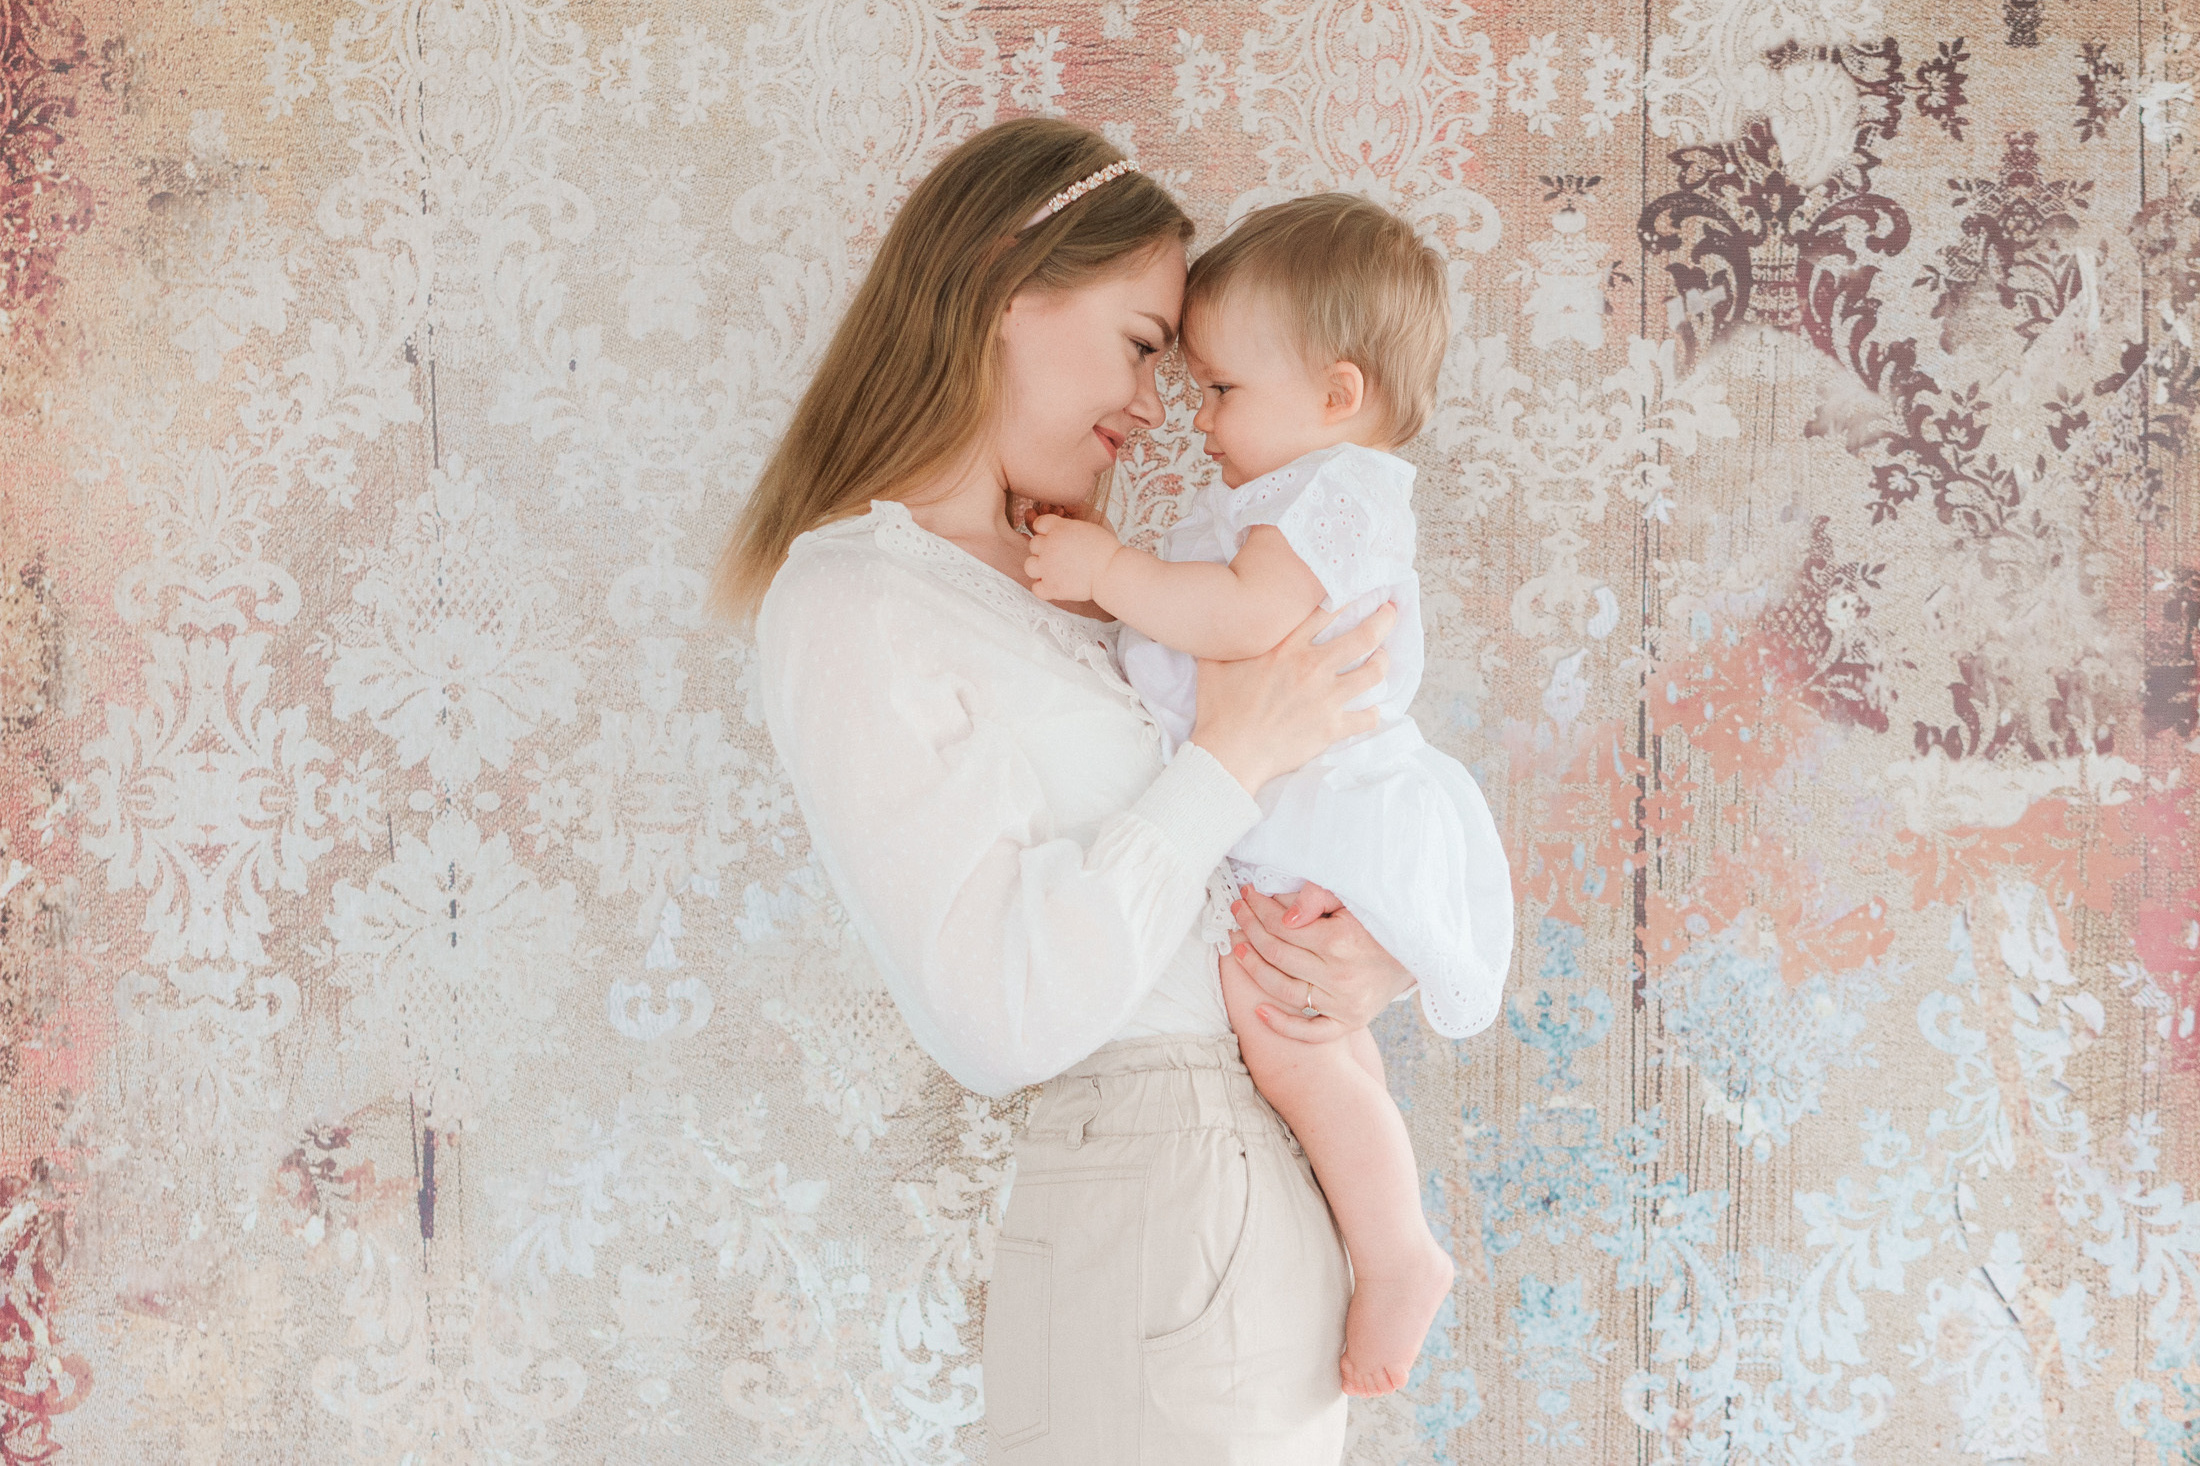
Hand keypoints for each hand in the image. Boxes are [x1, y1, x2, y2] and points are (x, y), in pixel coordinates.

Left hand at [1023, 514, 1121, 602]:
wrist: (1111, 571)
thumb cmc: (1104, 548)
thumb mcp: (1085, 527)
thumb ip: (1066, 528)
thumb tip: (1054, 532)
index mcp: (1057, 528)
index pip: (1038, 524)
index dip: (1046, 531)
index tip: (1057, 538)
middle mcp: (1048, 546)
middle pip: (1034, 544)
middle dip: (1044, 549)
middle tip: (1061, 556)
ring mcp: (1047, 567)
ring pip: (1029, 566)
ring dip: (1039, 567)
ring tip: (1052, 570)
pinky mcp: (1051, 587)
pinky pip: (1036, 588)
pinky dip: (1043, 588)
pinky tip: (1054, 585)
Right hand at [1186, 601, 1395, 793]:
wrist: (1228, 753)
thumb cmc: (1219, 708)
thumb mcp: (1215, 661)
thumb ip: (1229, 637)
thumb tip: (1224, 618)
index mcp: (1286, 648)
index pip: (1326, 611)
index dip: (1348, 596)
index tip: (1360, 590)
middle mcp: (1312, 668)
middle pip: (1362, 636)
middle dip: (1384, 619)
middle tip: (1392, 612)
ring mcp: (1325, 698)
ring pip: (1372, 673)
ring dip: (1383, 662)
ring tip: (1384, 658)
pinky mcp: (1331, 728)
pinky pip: (1366, 718)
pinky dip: (1372, 714)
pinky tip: (1371, 710)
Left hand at [1227, 885, 1415, 1042]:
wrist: (1419, 956)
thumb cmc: (1380, 923)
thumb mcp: (1354, 900)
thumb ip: (1318, 898)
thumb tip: (1285, 915)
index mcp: (1341, 941)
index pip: (1283, 927)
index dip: (1259, 910)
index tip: (1247, 897)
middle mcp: (1341, 976)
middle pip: (1278, 956)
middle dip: (1250, 931)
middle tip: (1237, 915)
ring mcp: (1344, 1004)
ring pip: (1284, 991)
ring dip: (1254, 970)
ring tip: (1238, 949)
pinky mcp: (1349, 1023)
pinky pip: (1310, 1032)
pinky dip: (1282, 1024)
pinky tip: (1258, 1010)